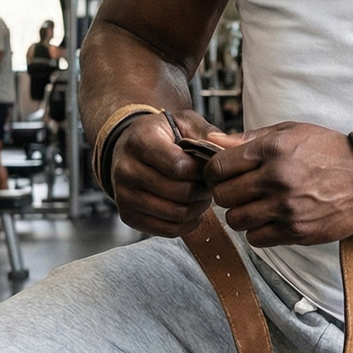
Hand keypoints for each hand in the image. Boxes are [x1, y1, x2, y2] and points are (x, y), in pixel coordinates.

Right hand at [111, 109, 236, 237]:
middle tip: (207, 184)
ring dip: (197, 208)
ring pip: (177, 214)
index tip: (208, 167)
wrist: (128, 149)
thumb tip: (227, 147)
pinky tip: (190, 210)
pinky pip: (167, 230)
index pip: (180, 166)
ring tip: (200, 195)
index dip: (202, 170)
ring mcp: (124, 195)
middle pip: (181, 193)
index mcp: (141, 141)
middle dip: (203, 190)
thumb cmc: (161, 136)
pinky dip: (186, 224)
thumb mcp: (183, 122)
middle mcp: (126, 169)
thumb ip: (206, 133)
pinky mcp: (128, 216)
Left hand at [204, 122, 352, 246]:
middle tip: (238, 191)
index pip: (218, 167)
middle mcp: (277, 179)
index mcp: (273, 150)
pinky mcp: (296, 231)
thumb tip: (211, 142)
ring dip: (241, 214)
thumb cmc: (327, 152)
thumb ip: (249, 138)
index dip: (213, 172)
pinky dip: (258, 231)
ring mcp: (287, 208)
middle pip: (223, 196)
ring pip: (236, 220)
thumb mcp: (291, 132)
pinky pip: (256, 239)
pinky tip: (270, 219)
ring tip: (256, 206)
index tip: (220, 175)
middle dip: (225, 194)